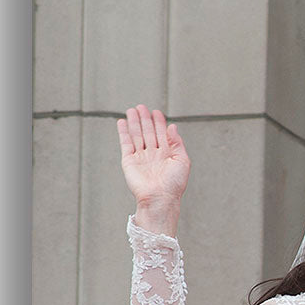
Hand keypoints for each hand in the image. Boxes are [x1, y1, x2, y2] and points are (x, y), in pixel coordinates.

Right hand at [117, 105, 190, 223]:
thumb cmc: (174, 183)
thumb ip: (177, 143)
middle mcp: (153, 154)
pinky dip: (124, 132)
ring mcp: (141, 157)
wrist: (160, 197)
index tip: (156, 111)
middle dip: (145, 119)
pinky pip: (126, 143)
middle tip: (142, 106)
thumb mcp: (182, 161)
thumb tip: (173, 126)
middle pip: (148, 132)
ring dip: (134, 123)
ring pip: (137, 135)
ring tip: (132, 110)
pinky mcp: (129, 161)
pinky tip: (122, 122)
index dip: (159, 122)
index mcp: (167, 154)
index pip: (161, 134)